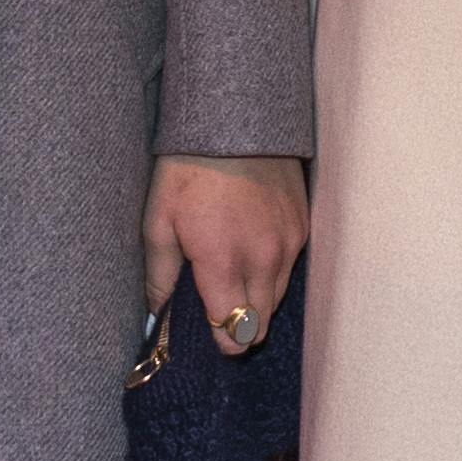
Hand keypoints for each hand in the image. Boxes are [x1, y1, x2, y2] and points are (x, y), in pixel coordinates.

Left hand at [145, 154, 309, 352]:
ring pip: (278, 299)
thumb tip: (158, 316)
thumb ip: (160, 276)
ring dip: (257, 301)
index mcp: (223, 261)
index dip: (219, 341)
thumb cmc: (187, 171)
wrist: (236, 120)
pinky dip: (271, 272)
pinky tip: (251, 253)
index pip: (233, 330)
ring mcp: (289, 242)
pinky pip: (290, 269)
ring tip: (233, 282)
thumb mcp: (157, 221)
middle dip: (239, 327)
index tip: (208, 336)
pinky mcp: (303, 226)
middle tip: (219, 314)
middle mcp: (263, 258)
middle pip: (260, 323)